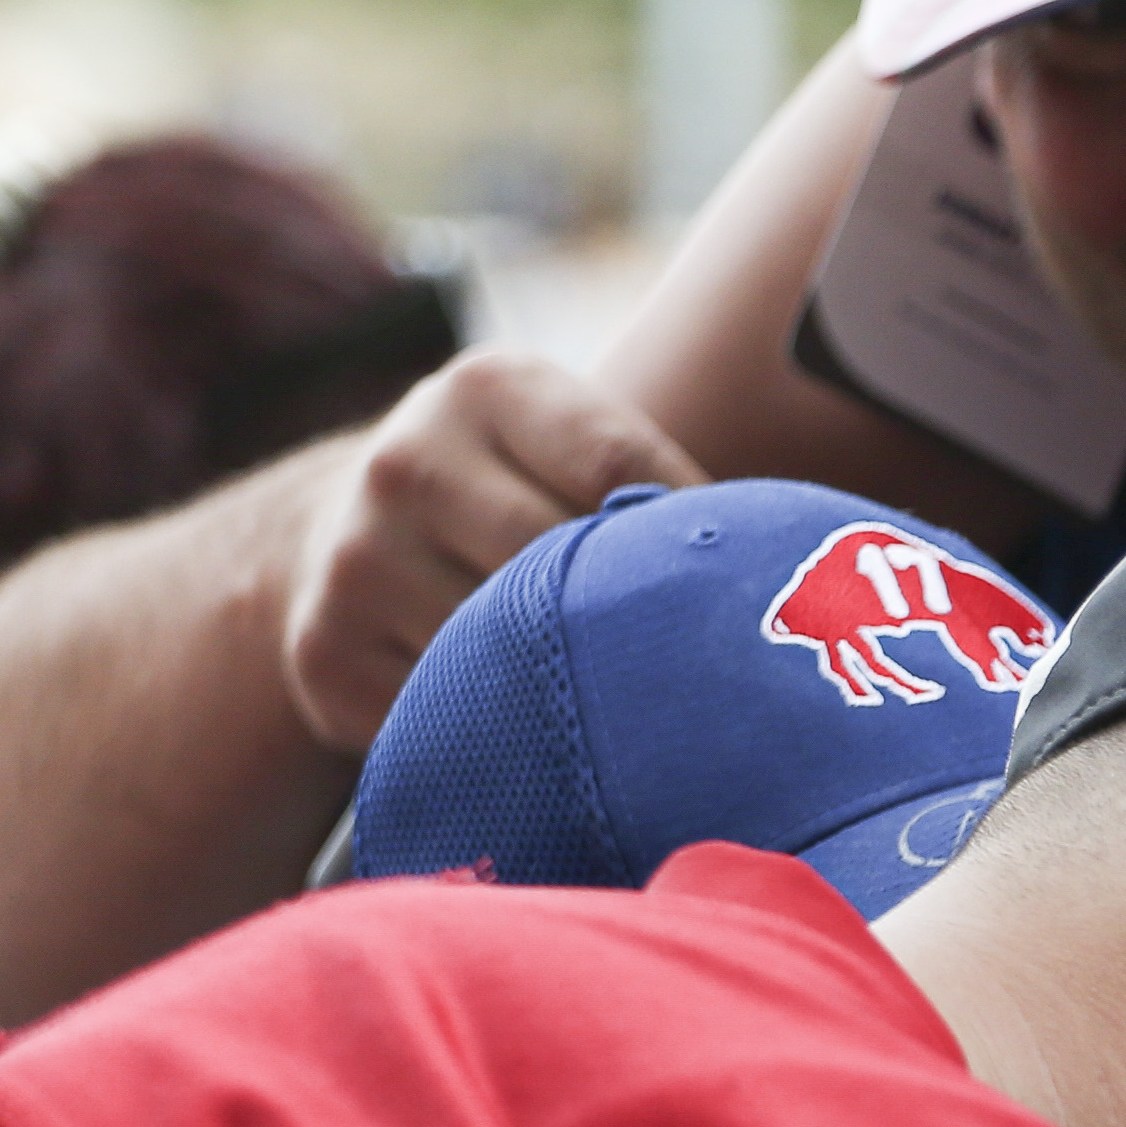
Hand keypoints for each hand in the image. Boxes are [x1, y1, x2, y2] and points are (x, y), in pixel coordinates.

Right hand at [277, 352, 701, 755]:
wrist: (348, 530)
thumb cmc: (519, 494)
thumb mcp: (574, 447)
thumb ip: (656, 488)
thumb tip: (798, 570)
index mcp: (489, 389)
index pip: (618, 468)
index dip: (683, 538)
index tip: (728, 586)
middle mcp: (407, 464)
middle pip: (558, 570)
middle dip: (627, 623)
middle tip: (688, 667)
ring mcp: (356, 563)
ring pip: (508, 657)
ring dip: (568, 691)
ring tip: (607, 699)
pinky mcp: (327, 656)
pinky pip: (450, 721)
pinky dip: (502, 736)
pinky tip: (525, 725)